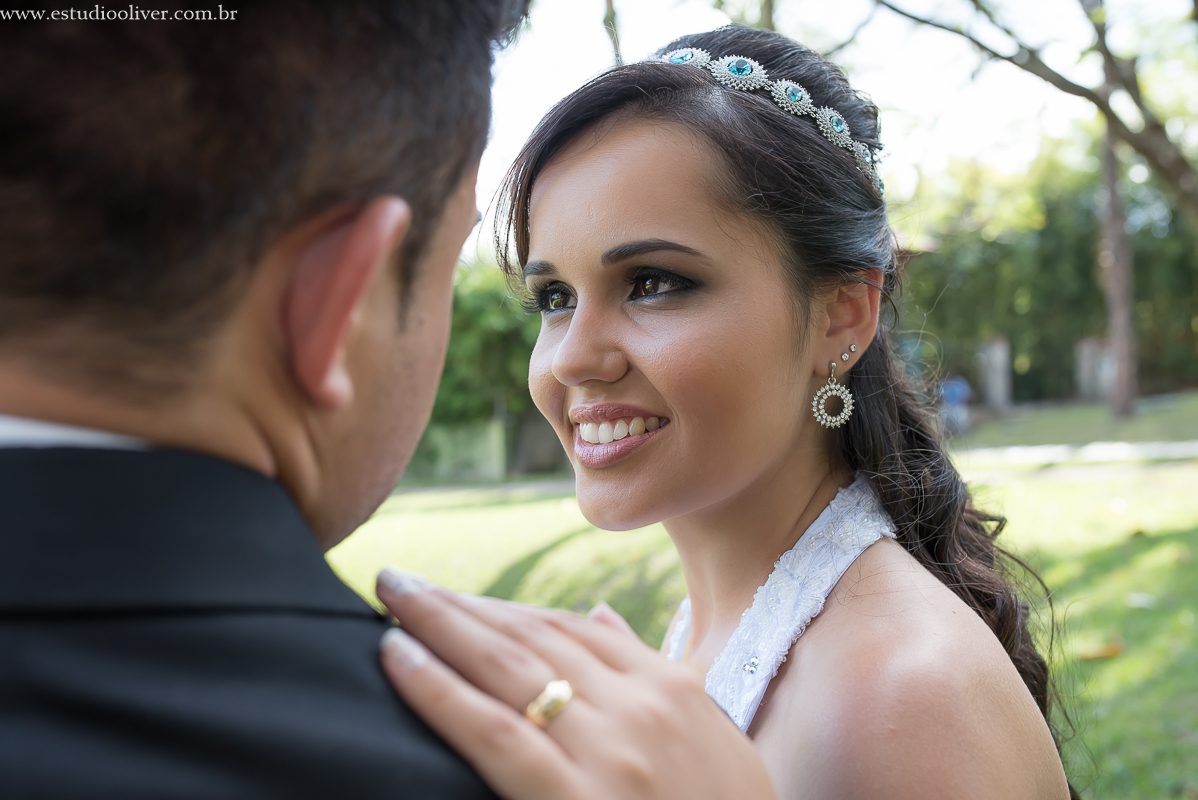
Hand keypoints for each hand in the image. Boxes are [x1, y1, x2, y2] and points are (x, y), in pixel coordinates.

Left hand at [375, 569, 776, 799]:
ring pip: (508, 667)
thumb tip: (597, 613)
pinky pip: (494, 732)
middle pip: (531, 636)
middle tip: (398, 578)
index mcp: (671, 689)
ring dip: (439, 624)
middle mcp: (640, 707)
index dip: (504, 609)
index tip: (456, 597)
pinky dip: (438, 688)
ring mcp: (610, 752)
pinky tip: (396, 657)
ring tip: (391, 596)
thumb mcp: (711, 742)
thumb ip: (653, 673)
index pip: (569, 630)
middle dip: (460, 604)